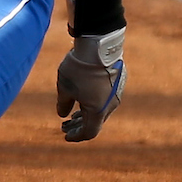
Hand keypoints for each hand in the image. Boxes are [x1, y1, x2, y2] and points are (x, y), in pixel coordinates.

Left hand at [56, 27, 125, 141]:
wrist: (98, 45)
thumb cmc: (78, 68)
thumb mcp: (64, 88)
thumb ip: (63, 104)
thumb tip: (63, 115)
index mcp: (98, 111)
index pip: (89, 132)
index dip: (76, 136)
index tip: (65, 136)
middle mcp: (111, 106)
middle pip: (95, 122)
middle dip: (78, 126)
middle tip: (64, 126)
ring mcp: (117, 94)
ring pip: (101, 110)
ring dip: (85, 114)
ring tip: (71, 114)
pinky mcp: (119, 83)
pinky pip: (105, 98)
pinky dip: (93, 102)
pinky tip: (83, 97)